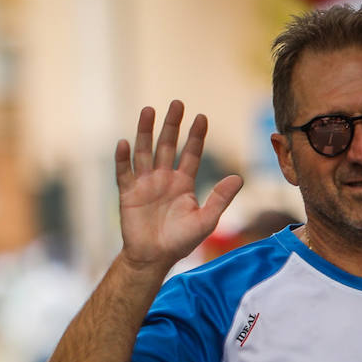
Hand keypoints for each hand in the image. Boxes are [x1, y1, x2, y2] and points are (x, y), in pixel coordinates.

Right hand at [116, 100, 243, 273]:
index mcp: (183, 182)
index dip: (196, 136)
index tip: (201, 117)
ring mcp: (144, 184)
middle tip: (177, 103)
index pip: (191, 153)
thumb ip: (220, 199)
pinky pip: (124, 172)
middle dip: (172, 125)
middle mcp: (163, 178)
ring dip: (145, 132)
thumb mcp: (206, 221)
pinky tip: (124, 143)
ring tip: (148, 111)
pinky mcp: (128, 193)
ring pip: (145, 152)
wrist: (153, 258)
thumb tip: (239, 178)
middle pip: (168, 145)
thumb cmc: (180, 242)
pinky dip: (123, 158)